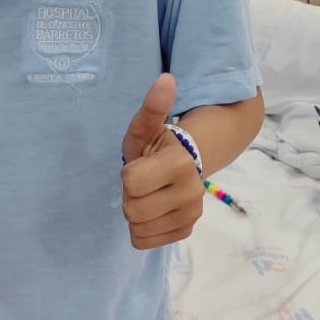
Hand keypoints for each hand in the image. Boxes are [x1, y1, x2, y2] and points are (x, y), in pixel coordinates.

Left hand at [121, 73, 203, 249]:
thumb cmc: (158, 143)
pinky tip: (153, 209)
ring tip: (149, 193)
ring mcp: (190, 215)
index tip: (140, 164)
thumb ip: (153, 106)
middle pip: (132, 209)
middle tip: (143, 180)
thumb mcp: (146, 126)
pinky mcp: (186, 231)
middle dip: (131, 194)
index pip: (130, 183)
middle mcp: (190, 193)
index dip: (129, 173)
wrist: (186, 162)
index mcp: (179, 164)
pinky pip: (146, 241)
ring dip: (136, 211)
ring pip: (138, 228)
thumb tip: (165, 79)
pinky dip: (144, 228)